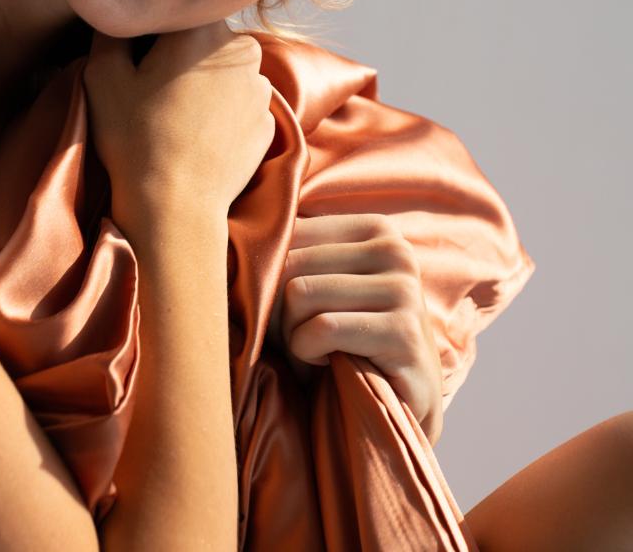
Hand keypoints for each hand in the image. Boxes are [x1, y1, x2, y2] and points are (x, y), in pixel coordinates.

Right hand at [82, 23, 275, 239]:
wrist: (175, 206)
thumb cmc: (136, 137)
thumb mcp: (103, 75)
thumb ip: (112, 32)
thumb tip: (120, 15)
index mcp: (204, 29)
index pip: (177, 12)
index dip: (152, 33)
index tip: (136, 60)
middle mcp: (243, 50)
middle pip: (204, 40)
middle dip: (180, 57)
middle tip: (151, 90)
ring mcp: (261, 88)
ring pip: (224, 72)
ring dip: (202, 84)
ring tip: (173, 117)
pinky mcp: (268, 122)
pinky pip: (238, 103)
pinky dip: (220, 113)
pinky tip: (195, 135)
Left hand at [271, 213, 443, 444]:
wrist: (404, 403)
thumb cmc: (347, 339)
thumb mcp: (321, 284)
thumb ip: (291, 253)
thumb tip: (227, 230)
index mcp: (374, 228)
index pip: (288, 232)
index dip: (269, 274)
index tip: (282, 309)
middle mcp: (395, 249)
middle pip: (290, 261)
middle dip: (278, 309)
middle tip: (294, 338)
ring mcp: (404, 290)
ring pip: (300, 293)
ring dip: (292, 335)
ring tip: (314, 352)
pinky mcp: (404, 333)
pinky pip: (322, 329)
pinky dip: (308, 353)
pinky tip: (328, 364)